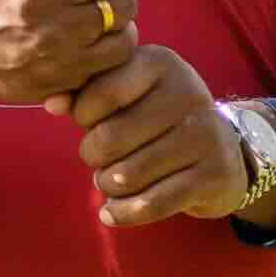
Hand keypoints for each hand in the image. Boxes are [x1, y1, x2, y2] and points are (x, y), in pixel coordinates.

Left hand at [72, 43, 248, 227]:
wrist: (223, 150)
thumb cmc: (157, 118)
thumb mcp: (127, 94)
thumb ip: (85, 94)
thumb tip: (52, 103)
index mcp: (160, 63)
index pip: (101, 93)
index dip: (82, 116)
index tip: (89, 123)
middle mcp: (187, 93)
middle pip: (110, 138)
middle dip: (93, 156)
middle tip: (100, 158)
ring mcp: (204, 135)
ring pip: (127, 175)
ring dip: (107, 186)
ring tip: (111, 181)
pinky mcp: (213, 174)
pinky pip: (151, 203)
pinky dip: (122, 213)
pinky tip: (111, 213)